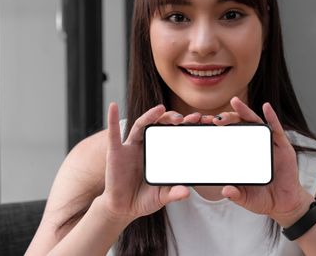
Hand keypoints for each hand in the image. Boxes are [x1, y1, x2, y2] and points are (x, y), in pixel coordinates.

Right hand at [99, 103, 198, 222]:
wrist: (123, 208)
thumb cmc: (145, 198)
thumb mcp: (163, 196)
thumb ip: (174, 193)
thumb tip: (187, 192)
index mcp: (160, 151)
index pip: (175, 133)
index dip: (187, 125)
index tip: (202, 121)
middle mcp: (147, 145)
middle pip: (160, 125)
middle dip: (172, 118)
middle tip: (185, 118)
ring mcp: (132, 147)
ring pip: (141, 125)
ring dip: (150, 115)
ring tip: (161, 108)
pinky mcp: (116, 152)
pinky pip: (113, 133)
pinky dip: (112, 119)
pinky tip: (113, 106)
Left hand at [220, 97, 314, 225]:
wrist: (284, 204)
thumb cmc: (263, 198)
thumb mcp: (246, 198)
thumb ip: (236, 195)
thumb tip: (226, 190)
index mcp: (243, 154)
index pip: (227, 136)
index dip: (216, 130)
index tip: (203, 124)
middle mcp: (254, 145)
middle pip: (239, 126)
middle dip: (227, 118)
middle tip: (214, 118)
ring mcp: (268, 144)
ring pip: (255, 123)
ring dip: (245, 111)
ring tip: (235, 102)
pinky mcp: (283, 147)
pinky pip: (276, 130)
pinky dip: (272, 117)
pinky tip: (266, 107)